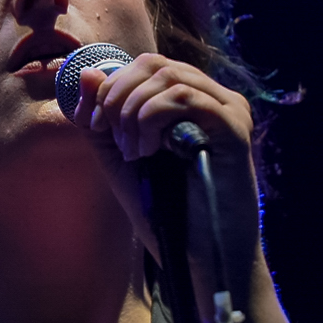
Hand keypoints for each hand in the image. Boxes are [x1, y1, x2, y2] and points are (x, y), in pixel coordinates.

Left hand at [70, 53, 264, 288]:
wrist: (196, 259)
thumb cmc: (165, 215)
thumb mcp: (120, 159)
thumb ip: (101, 119)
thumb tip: (87, 73)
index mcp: (192, 103)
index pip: (146, 66)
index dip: (110, 86)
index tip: (93, 123)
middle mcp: (215, 99)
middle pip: (154, 64)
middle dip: (118, 96)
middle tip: (113, 137)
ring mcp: (229, 110)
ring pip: (167, 77)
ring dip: (134, 112)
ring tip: (134, 152)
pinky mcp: (234, 128)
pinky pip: (183, 98)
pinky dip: (152, 119)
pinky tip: (149, 152)